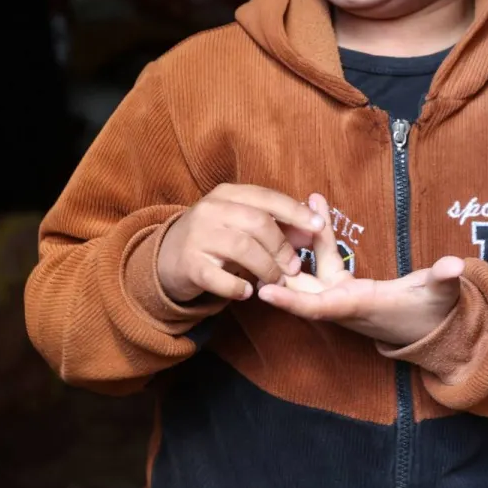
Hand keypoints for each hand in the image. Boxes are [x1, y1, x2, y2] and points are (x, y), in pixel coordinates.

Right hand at [157, 184, 322, 303]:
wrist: (167, 258)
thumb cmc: (217, 238)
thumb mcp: (242, 224)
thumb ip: (278, 224)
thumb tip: (316, 229)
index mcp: (228, 194)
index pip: (268, 198)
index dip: (296, 212)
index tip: (319, 227)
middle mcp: (211, 210)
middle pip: (258, 223)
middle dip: (282, 247)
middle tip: (294, 268)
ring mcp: (197, 236)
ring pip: (242, 248)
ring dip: (266, 268)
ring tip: (275, 281)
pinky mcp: (188, 264)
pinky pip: (219, 278)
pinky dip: (238, 287)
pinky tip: (247, 293)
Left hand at [257, 196, 463, 345]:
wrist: (434, 331)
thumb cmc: (435, 315)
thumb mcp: (442, 295)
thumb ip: (445, 279)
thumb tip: (455, 265)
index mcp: (361, 307)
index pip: (319, 307)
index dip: (291, 301)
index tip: (264, 292)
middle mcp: (343, 303)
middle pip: (301, 286)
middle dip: (281, 261)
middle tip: (263, 231)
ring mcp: (341, 295)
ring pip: (310, 268)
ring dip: (301, 240)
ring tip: (300, 202)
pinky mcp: (345, 287)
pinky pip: (323, 261)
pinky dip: (317, 239)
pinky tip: (317, 209)